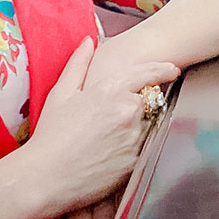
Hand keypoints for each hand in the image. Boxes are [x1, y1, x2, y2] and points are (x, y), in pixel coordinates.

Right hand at [26, 38, 178, 218]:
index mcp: (111, 90)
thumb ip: (78, 64)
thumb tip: (89, 41)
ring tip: (106, 136)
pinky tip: (108, 152)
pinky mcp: (135, 162)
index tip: (172, 69)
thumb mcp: (61, 93)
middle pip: (147, 101)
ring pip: (146, 124)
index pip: (147, 74)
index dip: (162, 70)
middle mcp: (128, 112)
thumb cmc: (51, 135)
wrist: (47, 178)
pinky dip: (131, 145)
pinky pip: (141, 147)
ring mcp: (134, 138)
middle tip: (113, 114)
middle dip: (138, 103)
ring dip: (136, 125)